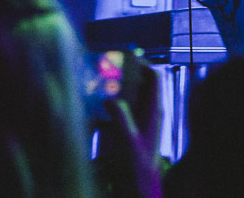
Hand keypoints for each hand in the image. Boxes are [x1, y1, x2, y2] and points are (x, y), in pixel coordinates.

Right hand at [102, 63, 163, 197]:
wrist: (139, 190)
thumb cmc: (138, 166)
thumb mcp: (128, 139)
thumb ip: (120, 117)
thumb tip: (109, 100)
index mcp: (154, 111)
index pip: (154, 78)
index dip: (142, 65)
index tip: (124, 58)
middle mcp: (149, 114)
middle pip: (139, 86)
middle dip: (123, 78)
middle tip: (104, 72)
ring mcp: (139, 124)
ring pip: (127, 101)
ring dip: (112, 96)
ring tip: (94, 90)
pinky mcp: (129, 135)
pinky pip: (117, 119)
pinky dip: (105, 115)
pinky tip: (90, 118)